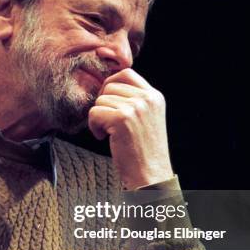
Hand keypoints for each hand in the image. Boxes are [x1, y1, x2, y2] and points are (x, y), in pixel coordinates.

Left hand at [88, 68, 173, 189]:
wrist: (150, 176)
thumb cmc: (143, 151)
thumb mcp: (147, 119)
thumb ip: (135, 100)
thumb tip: (108, 85)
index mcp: (155, 96)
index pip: (126, 73)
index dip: (111, 84)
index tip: (108, 103)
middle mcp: (147, 99)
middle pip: (110, 86)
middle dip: (103, 104)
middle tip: (108, 123)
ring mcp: (136, 107)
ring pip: (100, 100)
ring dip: (99, 118)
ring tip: (110, 134)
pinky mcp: (122, 119)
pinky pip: (94, 112)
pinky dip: (94, 126)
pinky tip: (105, 138)